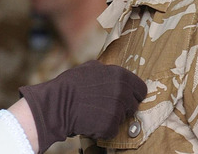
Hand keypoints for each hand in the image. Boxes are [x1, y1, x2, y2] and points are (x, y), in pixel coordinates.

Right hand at [18, 60, 145, 152]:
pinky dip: (104, 129)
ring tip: (94, 112)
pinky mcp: (110, 127)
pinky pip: (112, 131)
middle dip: (122, 107)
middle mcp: (123, 93)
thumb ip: (107, 71)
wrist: (57, 103)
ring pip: (122, 118)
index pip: (141, 89)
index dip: (133, 94)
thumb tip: (112, 72)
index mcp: (121, 76)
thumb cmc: (71, 84)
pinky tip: (91, 121)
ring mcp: (118, 111)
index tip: (126, 97)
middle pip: (133, 105)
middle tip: (105, 106)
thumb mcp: (90, 67)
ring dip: (111, 118)